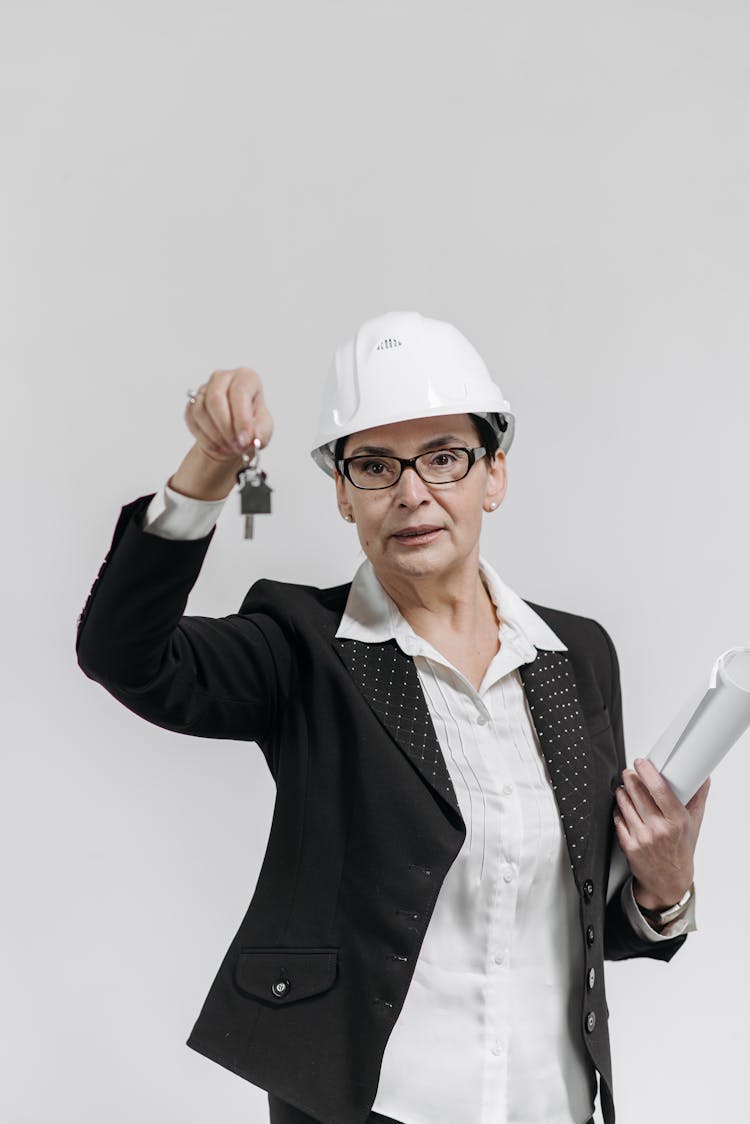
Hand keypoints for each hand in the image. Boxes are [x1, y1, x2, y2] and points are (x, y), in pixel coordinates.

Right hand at [186, 367, 273, 463]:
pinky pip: (192, 420)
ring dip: (215, 435)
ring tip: (229, 447)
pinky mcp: (192, 403)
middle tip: (235, 445)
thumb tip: (255, 438)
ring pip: (201, 411)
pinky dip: (205, 438)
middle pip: (215, 399)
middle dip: (225, 427)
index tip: (245, 440)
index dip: (241, 419)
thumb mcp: (264, 430)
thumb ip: (262, 432)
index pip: (240, 392)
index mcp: (246, 378)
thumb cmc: (252, 426)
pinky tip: (217, 445)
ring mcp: (205, 389)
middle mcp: (223, 378)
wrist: (235, 435)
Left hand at [613, 758, 710, 909]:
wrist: (669, 880)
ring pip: (624, 802)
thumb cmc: (681, 849)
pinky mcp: (628, 845)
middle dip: (630, 777)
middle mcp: (658, 829)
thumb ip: (698, 798)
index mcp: (676, 821)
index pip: (659, 789)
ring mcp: (642, 838)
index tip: (641, 762)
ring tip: (626, 788)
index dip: (647, 772)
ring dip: (622, 791)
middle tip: (630, 772)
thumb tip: (703, 777)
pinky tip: (623, 807)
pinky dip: (618, 808)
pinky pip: (617, 817)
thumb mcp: (694, 824)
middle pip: (637, 792)